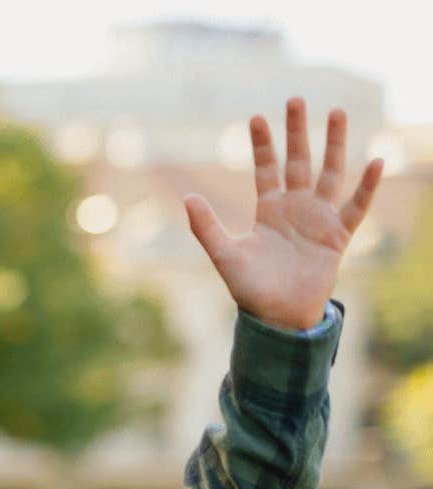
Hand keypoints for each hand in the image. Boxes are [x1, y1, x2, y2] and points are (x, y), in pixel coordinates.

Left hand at [185, 97, 382, 331]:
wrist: (277, 316)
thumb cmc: (250, 288)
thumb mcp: (225, 254)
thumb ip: (206, 227)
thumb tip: (187, 197)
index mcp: (268, 210)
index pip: (266, 169)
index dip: (263, 144)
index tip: (256, 117)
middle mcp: (295, 208)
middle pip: (298, 161)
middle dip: (297, 132)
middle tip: (297, 100)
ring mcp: (319, 219)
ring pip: (330, 174)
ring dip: (334, 145)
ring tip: (337, 113)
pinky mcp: (338, 236)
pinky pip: (356, 206)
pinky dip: (366, 186)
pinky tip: (374, 162)